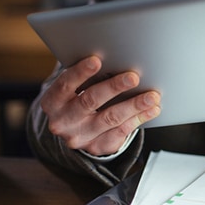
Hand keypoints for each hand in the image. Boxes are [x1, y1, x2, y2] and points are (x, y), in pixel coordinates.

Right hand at [40, 56, 160, 155]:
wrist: (75, 130)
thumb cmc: (80, 97)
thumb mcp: (75, 88)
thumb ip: (87, 76)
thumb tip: (115, 58)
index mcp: (52, 102)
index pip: (65, 85)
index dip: (80, 72)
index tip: (97, 60)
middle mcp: (62, 121)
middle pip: (90, 101)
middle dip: (114, 87)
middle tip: (133, 77)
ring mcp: (80, 137)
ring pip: (110, 118)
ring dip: (134, 105)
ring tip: (152, 95)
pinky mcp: (97, 146)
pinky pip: (122, 131)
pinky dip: (139, 118)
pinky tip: (152, 109)